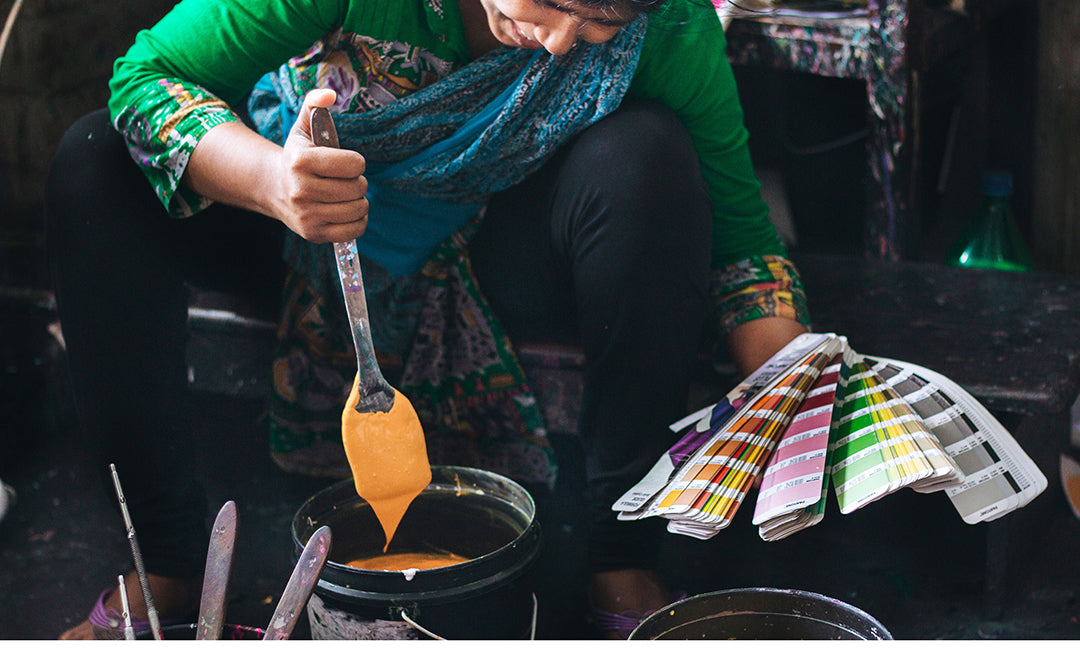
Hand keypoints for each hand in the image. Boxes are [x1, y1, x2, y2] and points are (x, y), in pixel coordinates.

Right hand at [275, 89, 368, 242]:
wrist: (276, 189)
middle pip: (358, 188)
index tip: (347, 162)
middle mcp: (300, 190)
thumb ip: (314, 105)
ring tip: (345, 195)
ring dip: (359, 201)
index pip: (354, 164)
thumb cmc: (298, 156)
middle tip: (345, 180)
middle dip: (357, 182)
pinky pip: (355, 230)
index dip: (356, 162)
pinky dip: (358, 221)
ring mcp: (306, 215)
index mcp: (300, 161)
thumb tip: (329, 93)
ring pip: (359, 209)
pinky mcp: (314, 234)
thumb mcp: (303, 128)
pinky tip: (346, 211)